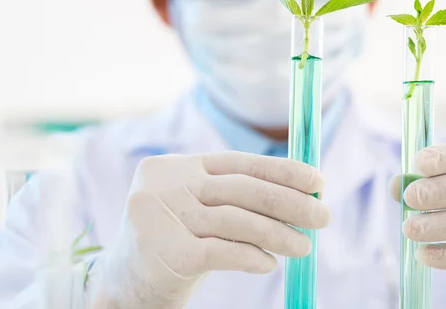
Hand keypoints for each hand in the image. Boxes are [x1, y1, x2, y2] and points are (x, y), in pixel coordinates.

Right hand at [85, 152, 329, 308]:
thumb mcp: (197, 206)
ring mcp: (162, 217)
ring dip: (278, 234)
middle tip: (322, 216)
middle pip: (241, 189)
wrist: (122, 283)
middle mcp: (166, 185)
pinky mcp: (166, 252)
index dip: (281, 170)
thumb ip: (235, 195)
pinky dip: (251, 256)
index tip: (317, 181)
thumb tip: (299, 194)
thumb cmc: (173, 239)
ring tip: (303, 246)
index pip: (238, 162)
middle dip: (289, 202)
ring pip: (236, 220)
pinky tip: (269, 263)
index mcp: (177, 166)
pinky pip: (222, 252)